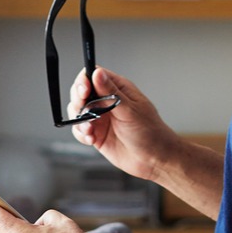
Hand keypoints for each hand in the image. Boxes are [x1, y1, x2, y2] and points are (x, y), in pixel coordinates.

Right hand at [66, 64, 174, 181]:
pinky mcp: (96, 134)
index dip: (84, 81)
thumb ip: (111, 93)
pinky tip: (91, 139)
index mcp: (118, 89)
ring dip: (79, 120)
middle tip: (83, 111)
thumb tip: (97, 73)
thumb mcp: (130, 110)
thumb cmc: (150, 132)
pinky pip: (80, 130)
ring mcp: (101, 118)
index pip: (93, 75)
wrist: (154, 159)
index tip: (84, 91)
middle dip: (78, 101)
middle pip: (80, 92)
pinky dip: (81, 134)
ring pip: (77, 111)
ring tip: (90, 130)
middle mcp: (107, 101)